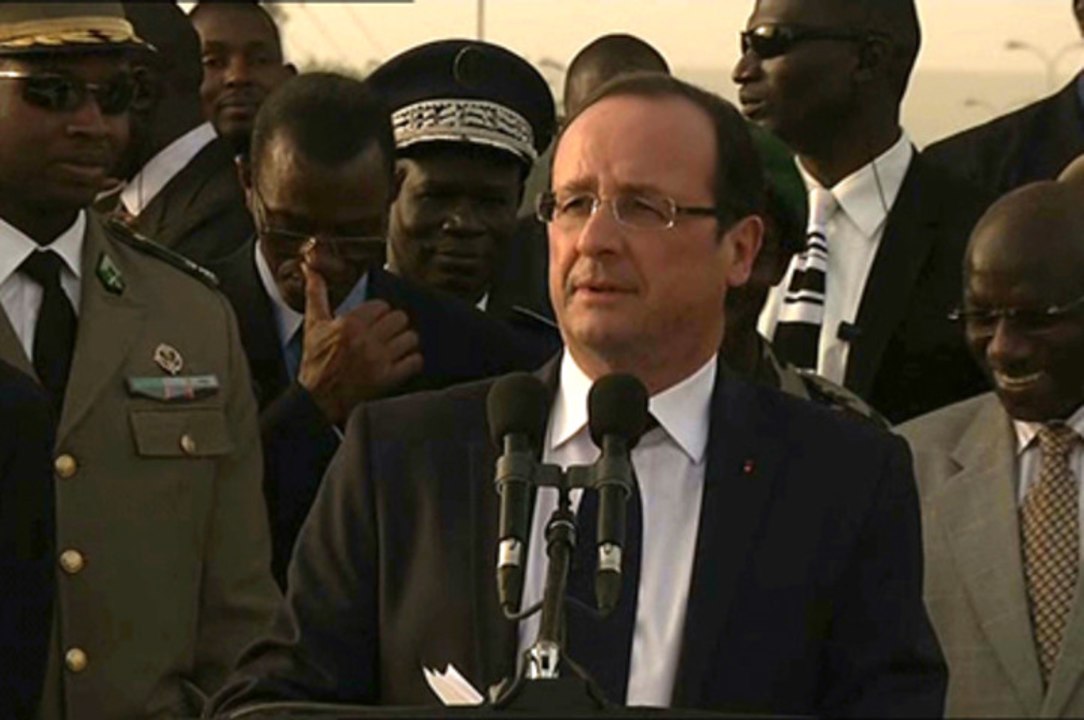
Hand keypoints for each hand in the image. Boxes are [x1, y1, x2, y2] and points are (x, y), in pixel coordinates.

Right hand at [298, 260, 422, 424]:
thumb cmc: (315, 362)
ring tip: (396, 347)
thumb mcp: (314, 326)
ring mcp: (378, 360)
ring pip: (410, 338)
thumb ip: (316, 295)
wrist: (316, 399)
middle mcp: (365, 340)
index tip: (375, 321)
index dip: (380, 313)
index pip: (382, 305)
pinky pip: (414, 361)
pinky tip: (402, 362)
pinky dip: (412, 361)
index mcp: (349, 324)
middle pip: (400, 319)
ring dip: (405, 342)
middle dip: (395, 325)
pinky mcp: (387, 378)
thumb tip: (311, 270)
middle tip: (388, 333)